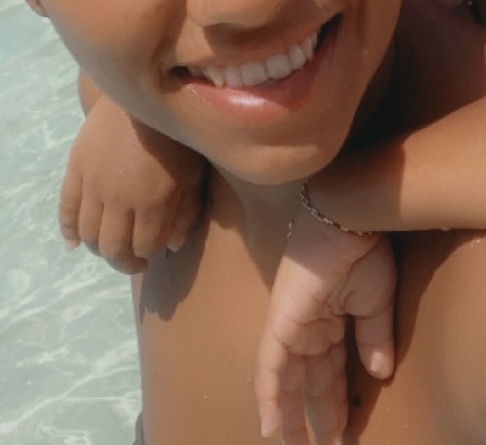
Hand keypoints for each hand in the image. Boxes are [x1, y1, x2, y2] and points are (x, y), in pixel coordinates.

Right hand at [58, 95, 204, 272]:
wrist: (141, 94)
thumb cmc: (175, 133)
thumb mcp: (192, 173)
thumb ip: (185, 213)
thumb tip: (170, 248)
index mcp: (152, 200)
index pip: (145, 247)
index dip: (149, 254)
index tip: (153, 252)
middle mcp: (119, 197)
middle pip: (113, 248)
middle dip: (124, 262)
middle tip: (132, 260)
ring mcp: (93, 183)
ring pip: (88, 234)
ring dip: (99, 248)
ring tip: (111, 246)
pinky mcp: (76, 167)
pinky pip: (66, 209)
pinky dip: (67, 230)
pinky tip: (74, 244)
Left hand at [255, 203, 395, 444]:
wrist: (346, 223)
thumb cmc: (363, 253)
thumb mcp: (376, 302)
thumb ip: (374, 338)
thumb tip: (379, 372)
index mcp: (330, 320)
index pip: (332, 371)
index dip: (337, 402)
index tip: (343, 432)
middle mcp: (307, 327)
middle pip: (308, 382)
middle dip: (314, 416)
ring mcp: (291, 326)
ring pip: (285, 381)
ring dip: (288, 416)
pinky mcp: (280, 324)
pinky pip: (268, 368)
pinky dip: (268, 397)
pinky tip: (269, 426)